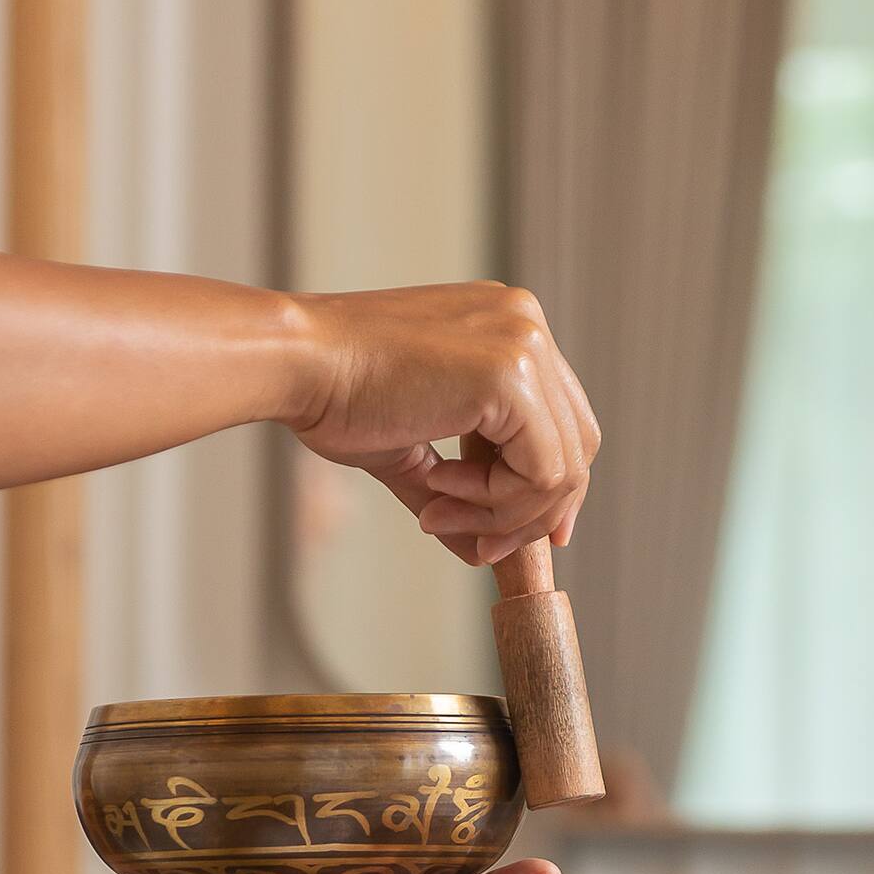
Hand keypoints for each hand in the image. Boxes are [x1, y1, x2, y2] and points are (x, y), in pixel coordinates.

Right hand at [285, 283, 600, 564]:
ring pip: (562, 468)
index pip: (563, 423)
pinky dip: (496, 501)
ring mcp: (525, 346)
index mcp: (509, 327)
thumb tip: (480, 549)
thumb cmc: (336, 393)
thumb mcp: (413, 446)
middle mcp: (526, 324)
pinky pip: (541, 473)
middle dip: (532, 512)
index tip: (515, 532)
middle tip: (480, 544)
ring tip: (439, 511)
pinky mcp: (513, 376)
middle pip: (577, 447)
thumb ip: (458, 491)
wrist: (296, 363)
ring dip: (503, 513)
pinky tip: (439, 487)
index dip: (549, 489)